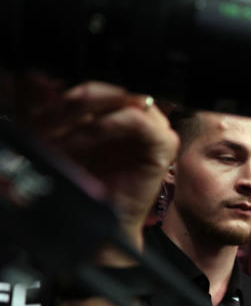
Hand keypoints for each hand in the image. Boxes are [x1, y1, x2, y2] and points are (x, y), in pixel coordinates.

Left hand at [18, 76, 178, 248]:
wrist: (100, 222)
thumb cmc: (84, 185)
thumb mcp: (60, 138)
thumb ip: (55, 111)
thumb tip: (40, 82)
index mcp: (115, 110)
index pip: (93, 82)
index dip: (63, 86)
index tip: (33, 97)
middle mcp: (138, 114)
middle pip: (106, 85)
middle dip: (69, 98)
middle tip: (40, 116)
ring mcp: (154, 128)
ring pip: (121, 96)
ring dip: (82, 110)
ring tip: (56, 131)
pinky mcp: (163, 144)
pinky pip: (134, 121)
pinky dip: (102, 127)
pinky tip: (77, 142)